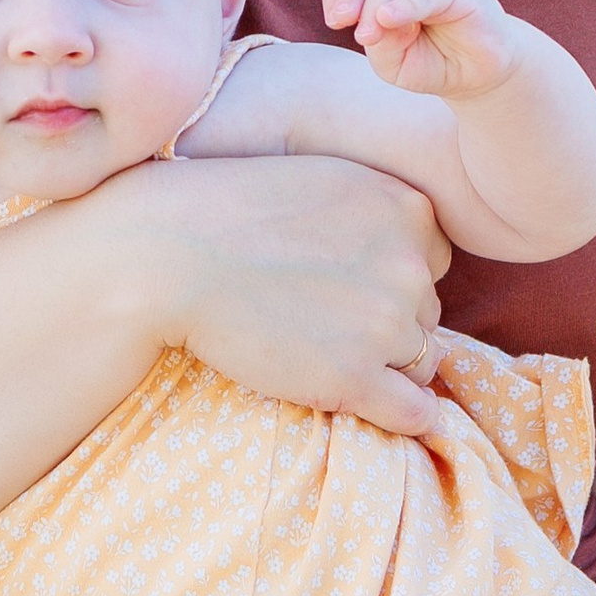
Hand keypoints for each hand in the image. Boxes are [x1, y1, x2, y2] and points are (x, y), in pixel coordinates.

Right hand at [117, 151, 448, 435]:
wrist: (165, 255)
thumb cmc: (229, 214)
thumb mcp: (323, 179)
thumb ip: (375, 213)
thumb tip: (415, 262)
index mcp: (405, 206)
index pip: (430, 259)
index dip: (388, 276)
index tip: (338, 279)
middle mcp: (408, 263)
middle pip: (425, 312)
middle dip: (384, 320)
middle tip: (316, 316)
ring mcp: (386, 322)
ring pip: (420, 361)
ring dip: (383, 365)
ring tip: (319, 350)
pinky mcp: (353, 377)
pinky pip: (416, 412)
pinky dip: (403, 415)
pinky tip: (370, 405)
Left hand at [323, 0, 519, 98]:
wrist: (478, 75)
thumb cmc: (432, 63)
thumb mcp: (395, 64)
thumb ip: (381, 45)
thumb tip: (375, 23)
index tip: (333, 20)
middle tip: (340, 21)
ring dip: (377, 1)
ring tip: (367, 33)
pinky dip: (408, 2)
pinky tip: (390, 17)